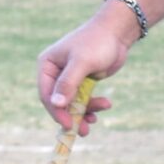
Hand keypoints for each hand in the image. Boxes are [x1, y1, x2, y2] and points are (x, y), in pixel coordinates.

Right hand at [35, 7, 130, 135]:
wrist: (117, 33)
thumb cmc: (97, 43)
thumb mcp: (82, 63)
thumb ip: (68, 83)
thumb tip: (56, 104)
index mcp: (47, 65)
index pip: (46, 94)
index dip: (56, 111)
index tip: (68, 124)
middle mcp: (55, 73)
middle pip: (59, 102)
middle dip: (71, 116)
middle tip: (82, 131)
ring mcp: (70, 78)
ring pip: (72, 103)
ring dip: (84, 113)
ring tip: (96, 120)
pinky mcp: (83, 81)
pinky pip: (84, 99)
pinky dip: (92, 106)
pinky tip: (105, 105)